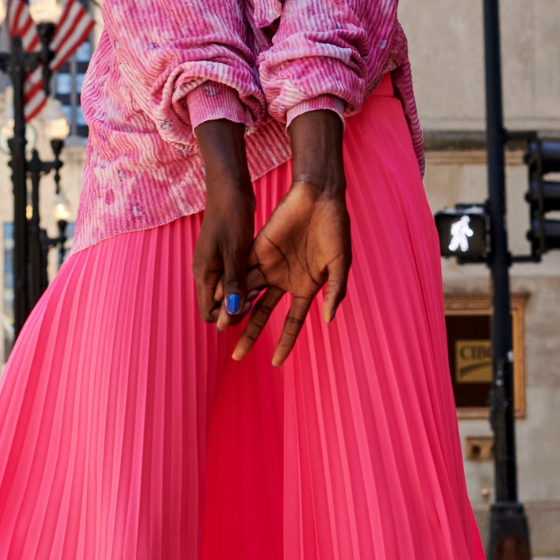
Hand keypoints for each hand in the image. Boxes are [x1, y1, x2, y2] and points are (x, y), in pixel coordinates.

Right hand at [191, 118, 258, 329]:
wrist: (229, 187)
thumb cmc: (231, 216)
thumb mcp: (235, 251)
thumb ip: (233, 282)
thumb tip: (230, 312)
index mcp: (204, 274)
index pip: (210, 313)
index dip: (228, 316)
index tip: (248, 303)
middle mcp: (207, 273)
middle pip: (219, 305)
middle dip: (237, 307)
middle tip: (259, 296)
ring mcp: (216, 264)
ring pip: (228, 292)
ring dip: (243, 295)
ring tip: (264, 286)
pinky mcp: (226, 255)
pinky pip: (234, 278)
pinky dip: (247, 281)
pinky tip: (264, 275)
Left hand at [236, 110, 348, 365]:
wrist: (319, 196)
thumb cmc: (335, 228)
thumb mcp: (340, 264)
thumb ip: (335, 291)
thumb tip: (327, 319)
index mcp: (305, 287)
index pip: (292, 322)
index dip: (285, 342)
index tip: (275, 363)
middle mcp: (284, 280)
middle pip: (262, 313)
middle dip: (249, 333)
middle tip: (236, 355)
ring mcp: (269, 265)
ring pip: (247, 293)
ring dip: (234, 309)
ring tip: (220, 327)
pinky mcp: (257, 248)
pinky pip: (241, 269)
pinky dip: (230, 283)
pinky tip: (219, 297)